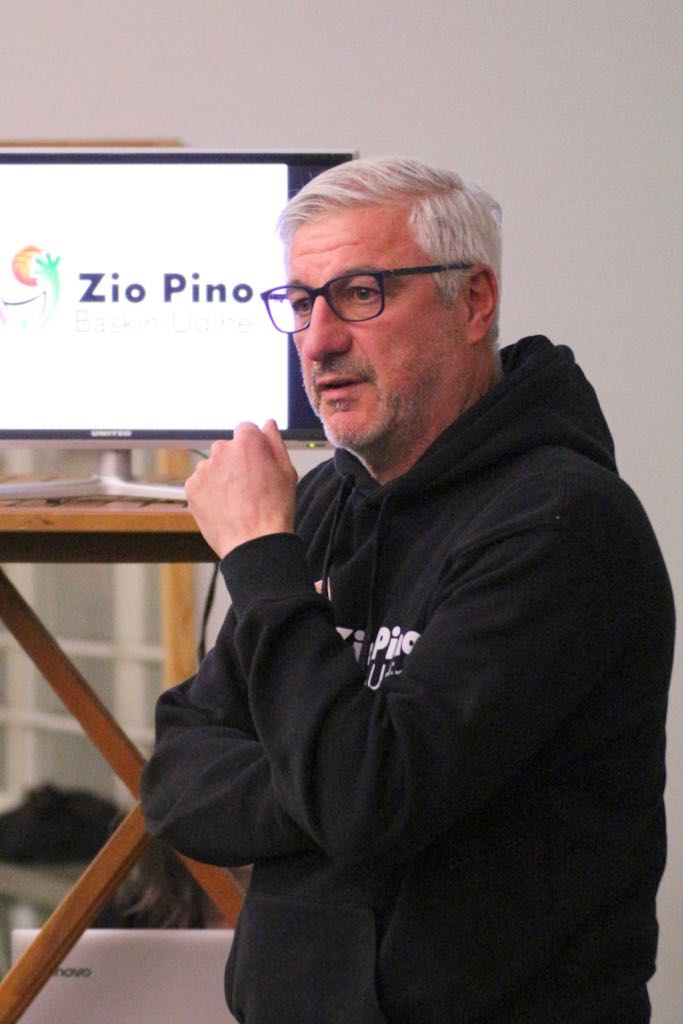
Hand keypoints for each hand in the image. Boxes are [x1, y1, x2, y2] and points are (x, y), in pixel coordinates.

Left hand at [185, 420, 297, 558]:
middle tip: (249, 486)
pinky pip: (200, 482)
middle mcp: (221, 450)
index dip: (253, 446)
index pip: (246, 429)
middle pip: (227, 448)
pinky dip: (209, 491)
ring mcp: (204, 469)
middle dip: (235, 461)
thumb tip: (267, 424)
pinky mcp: (191, 487)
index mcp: (247, 442)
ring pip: (213, 466)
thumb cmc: (274, 510)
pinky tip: (224, 506)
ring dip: (221, 476)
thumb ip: (275, 442)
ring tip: (236, 500)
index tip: (257, 462)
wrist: (253, 543)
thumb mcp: (286, 472)